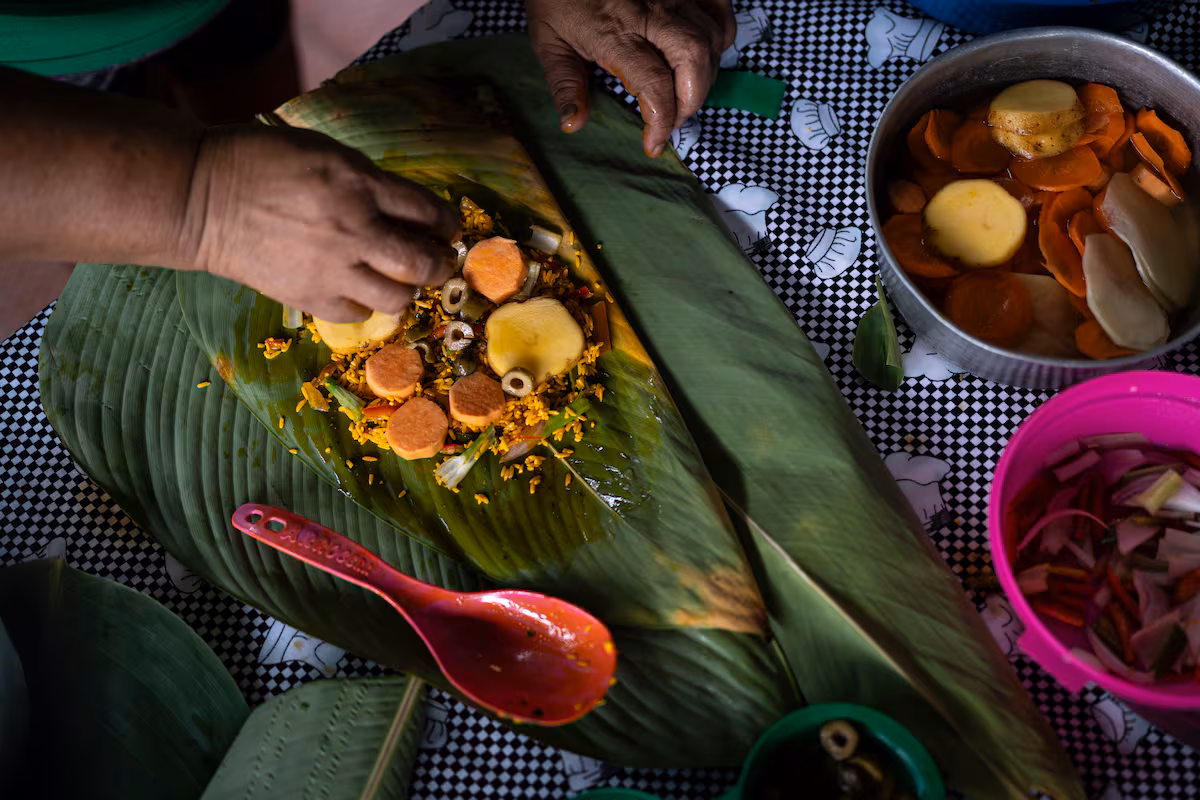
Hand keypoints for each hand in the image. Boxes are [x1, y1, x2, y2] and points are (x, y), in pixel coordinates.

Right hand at [182, 125, 458, 321]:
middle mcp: (352, 230)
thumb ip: (369, 181)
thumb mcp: (325, 152)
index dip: (446, 224)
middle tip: (439, 263)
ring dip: (407, 290)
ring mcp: (331, 269)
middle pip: (421, 263)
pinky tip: (360, 289)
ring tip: (399, 280)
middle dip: (440, 265)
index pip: (426, 211)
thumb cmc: (263, 162)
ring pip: (396, 297)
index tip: (448, 230)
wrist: (201, 198)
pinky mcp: (308, 296)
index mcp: (359, 185)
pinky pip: (357, 312)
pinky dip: (366, 304)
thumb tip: (408, 211)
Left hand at [526, 0, 734, 157]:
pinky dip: (718, 38)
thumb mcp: (548, 41)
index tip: (654, 143)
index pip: (654, 84)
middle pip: (693, 61)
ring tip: (682, 94)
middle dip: (691, 101)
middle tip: (673, 120)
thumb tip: (573, 124)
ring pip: (710, 39)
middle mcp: (650, 12)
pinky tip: (700, 57)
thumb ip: (564, 84)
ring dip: (704, 76)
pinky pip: (718, 11)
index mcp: (614, 32)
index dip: (661, 121)